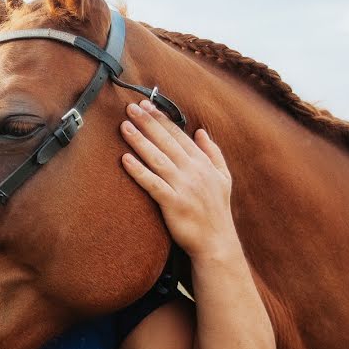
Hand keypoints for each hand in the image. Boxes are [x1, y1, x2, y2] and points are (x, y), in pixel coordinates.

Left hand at [119, 100, 238, 259]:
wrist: (217, 242)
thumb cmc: (217, 211)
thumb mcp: (223, 178)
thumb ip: (213, 153)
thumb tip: (201, 131)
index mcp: (203, 163)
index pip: (179, 135)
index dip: (161, 119)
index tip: (146, 105)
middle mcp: (194, 171)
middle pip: (166, 142)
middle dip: (147, 123)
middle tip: (130, 108)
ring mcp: (184, 187)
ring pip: (157, 158)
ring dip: (140, 141)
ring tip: (124, 126)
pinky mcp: (173, 204)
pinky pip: (153, 183)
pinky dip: (139, 170)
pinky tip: (124, 159)